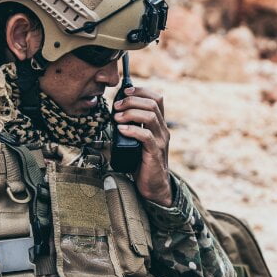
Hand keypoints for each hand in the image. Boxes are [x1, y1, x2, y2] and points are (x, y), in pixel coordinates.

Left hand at [113, 86, 172, 205]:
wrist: (154, 186)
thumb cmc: (142, 163)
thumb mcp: (136, 141)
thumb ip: (130, 127)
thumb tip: (114, 114)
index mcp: (159, 125)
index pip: (157, 98)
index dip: (141, 91)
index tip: (125, 91)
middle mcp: (163, 130)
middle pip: (152, 104)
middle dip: (132, 100)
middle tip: (116, 106)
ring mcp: (160, 141)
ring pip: (150, 117)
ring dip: (131, 113)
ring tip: (117, 117)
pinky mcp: (155, 152)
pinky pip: (146, 136)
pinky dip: (132, 130)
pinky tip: (121, 130)